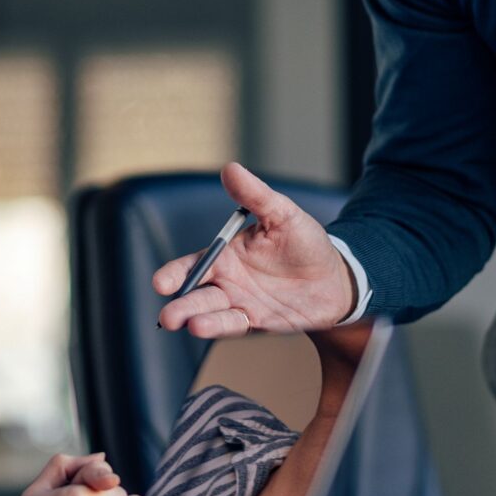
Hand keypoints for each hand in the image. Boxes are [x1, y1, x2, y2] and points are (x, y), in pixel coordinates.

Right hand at [151, 162, 356, 337]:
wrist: (335, 277)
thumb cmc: (306, 243)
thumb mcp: (282, 214)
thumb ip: (255, 195)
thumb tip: (231, 168)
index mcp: (227, 255)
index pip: (193, 265)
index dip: (175, 274)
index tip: (161, 283)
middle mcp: (228, 281)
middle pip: (197, 294)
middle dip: (181, 304)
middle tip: (169, 315)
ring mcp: (242, 303)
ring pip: (213, 312)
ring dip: (197, 318)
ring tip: (187, 323)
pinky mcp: (258, 322)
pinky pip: (235, 324)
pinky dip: (220, 326)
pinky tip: (204, 327)